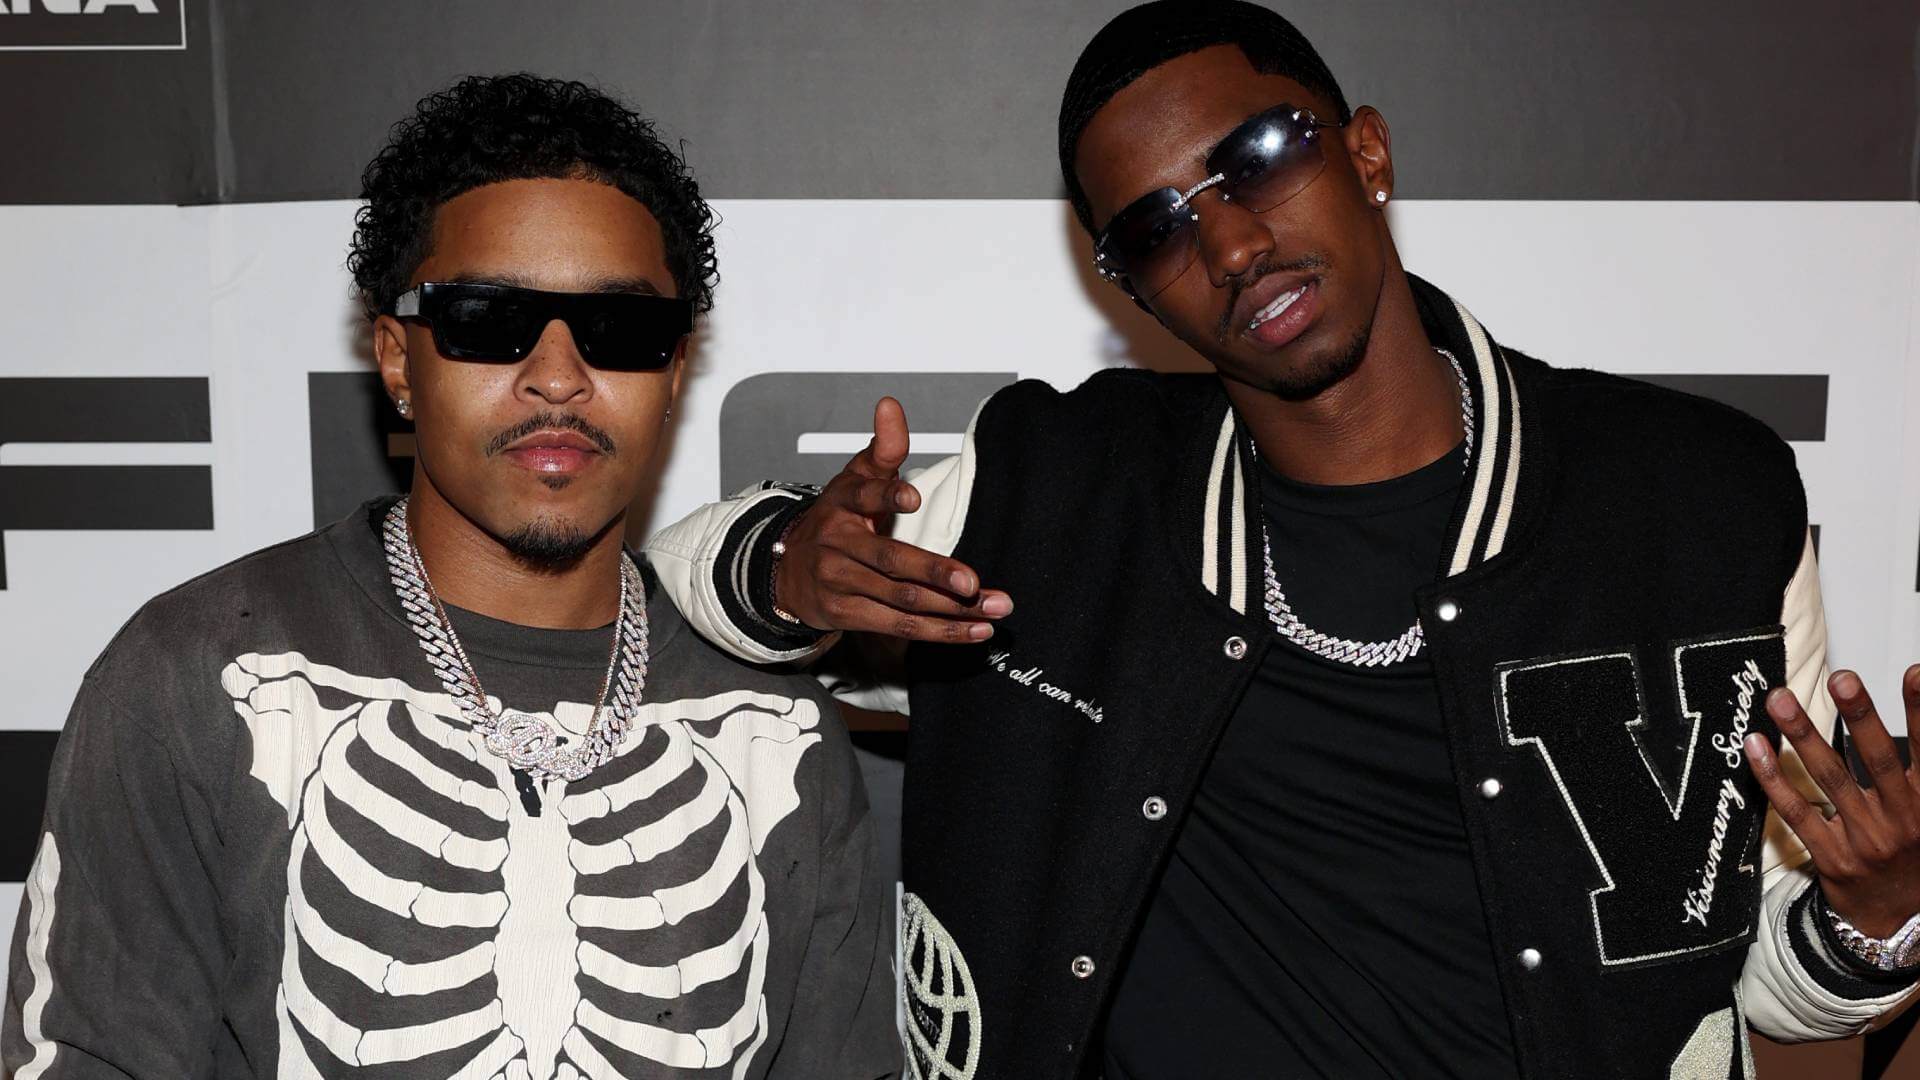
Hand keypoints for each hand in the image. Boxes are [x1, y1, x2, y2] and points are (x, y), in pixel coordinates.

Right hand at [772, 397, 1012, 642]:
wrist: (786, 571)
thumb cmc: (836, 519)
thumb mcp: (854, 478)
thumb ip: (883, 447)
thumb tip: (890, 404)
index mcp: (843, 502)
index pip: (863, 493)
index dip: (886, 495)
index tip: (913, 498)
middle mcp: (837, 543)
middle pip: (891, 560)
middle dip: (936, 573)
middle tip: (974, 583)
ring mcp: (840, 582)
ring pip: (902, 599)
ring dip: (951, 610)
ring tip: (993, 611)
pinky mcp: (845, 616)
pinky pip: (898, 625)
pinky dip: (938, 631)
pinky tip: (973, 631)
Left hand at [1745, 667, 1919, 936]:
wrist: (1899, 922)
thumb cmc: (1915, 852)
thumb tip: (1919, 708)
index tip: (1913, 672)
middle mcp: (1901, 820)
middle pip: (1876, 760)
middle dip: (1859, 716)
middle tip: (1841, 678)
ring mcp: (1863, 840)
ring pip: (1829, 779)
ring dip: (1803, 735)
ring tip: (1780, 698)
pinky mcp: (1829, 857)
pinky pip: (1795, 812)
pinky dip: (1773, 778)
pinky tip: (1755, 746)